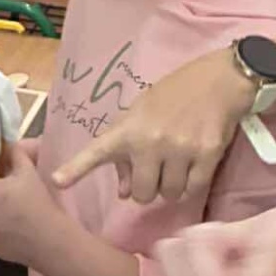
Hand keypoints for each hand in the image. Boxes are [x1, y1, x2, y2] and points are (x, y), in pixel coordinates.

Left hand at [50, 45, 252, 203]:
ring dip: (170, 187)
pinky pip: (192, 189)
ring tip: (175, 166)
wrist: (218, 81)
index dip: (75, 168)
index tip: (56, 181)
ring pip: (168, 195)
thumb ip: (126, 154)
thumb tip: (124, 193)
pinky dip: (191, 185)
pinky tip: (191, 167)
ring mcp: (179, 149)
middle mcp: (150, 141)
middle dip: (147, 188)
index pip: (98, 151)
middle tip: (155, 171)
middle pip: (142, 194)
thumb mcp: (141, 114)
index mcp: (128, 129)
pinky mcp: (206, 155)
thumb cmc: (174, 95)